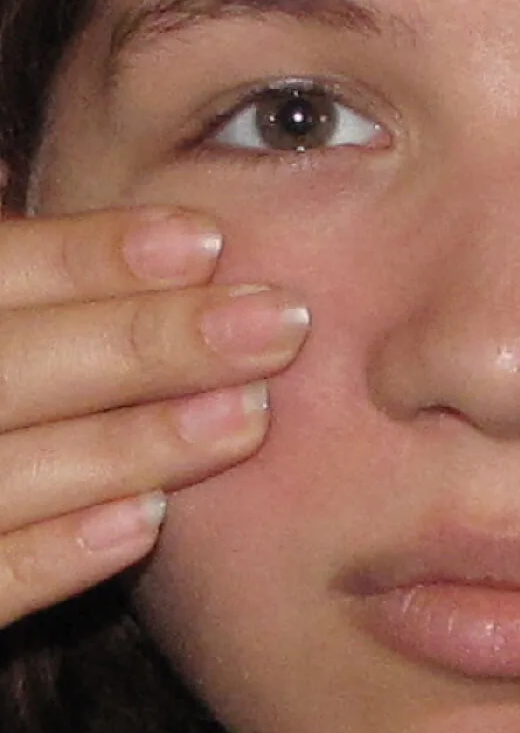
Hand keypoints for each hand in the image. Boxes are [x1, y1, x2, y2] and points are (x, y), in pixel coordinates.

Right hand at [0, 206, 308, 625]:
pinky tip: (147, 524)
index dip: (88, 255)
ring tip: (248, 416)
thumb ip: (7, 273)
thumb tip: (27, 178)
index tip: (206, 240)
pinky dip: (53, 555)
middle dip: (148, 342)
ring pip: (3, 473)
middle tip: (279, 323)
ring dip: (126, 444)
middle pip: (9, 363)